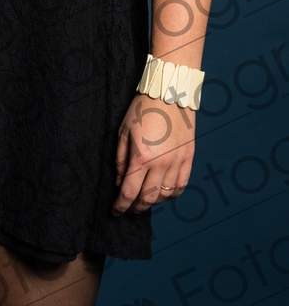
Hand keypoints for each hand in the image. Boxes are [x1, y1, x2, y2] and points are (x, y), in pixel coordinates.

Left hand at [113, 92, 194, 214]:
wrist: (169, 94)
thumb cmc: (143, 110)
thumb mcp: (124, 132)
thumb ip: (122, 160)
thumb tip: (120, 182)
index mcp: (142, 157)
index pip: (130, 192)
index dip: (121, 206)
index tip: (116, 211)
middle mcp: (161, 164)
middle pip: (148, 198)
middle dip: (136, 208)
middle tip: (129, 210)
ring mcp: (177, 163)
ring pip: (166, 195)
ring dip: (153, 203)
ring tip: (144, 202)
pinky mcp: (189, 159)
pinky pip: (182, 185)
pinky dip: (172, 194)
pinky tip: (164, 194)